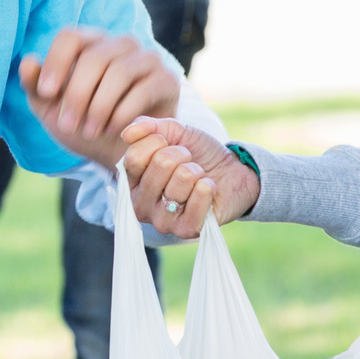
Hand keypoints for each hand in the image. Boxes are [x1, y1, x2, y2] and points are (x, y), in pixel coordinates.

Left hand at [19, 27, 178, 165]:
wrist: (119, 155)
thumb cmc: (84, 126)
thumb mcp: (52, 111)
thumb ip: (36, 88)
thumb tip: (27, 62)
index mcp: (90, 44)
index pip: (70, 37)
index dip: (56, 62)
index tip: (47, 93)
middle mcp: (120, 44)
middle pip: (94, 57)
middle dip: (77, 95)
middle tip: (68, 125)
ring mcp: (147, 59)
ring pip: (118, 72)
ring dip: (99, 107)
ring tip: (89, 131)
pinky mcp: (166, 80)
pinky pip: (142, 90)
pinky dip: (122, 114)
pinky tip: (113, 130)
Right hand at [119, 118, 257, 237]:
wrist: (232, 172)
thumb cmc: (198, 154)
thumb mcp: (174, 132)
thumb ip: (149, 127)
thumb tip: (127, 133)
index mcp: (131, 181)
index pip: (134, 157)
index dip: (159, 142)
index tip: (171, 145)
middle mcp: (140, 205)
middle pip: (160, 164)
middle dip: (182, 154)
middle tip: (189, 162)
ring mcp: (161, 221)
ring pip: (182, 178)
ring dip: (197, 171)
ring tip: (199, 178)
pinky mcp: (185, 230)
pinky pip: (198, 198)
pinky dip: (208, 186)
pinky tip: (208, 190)